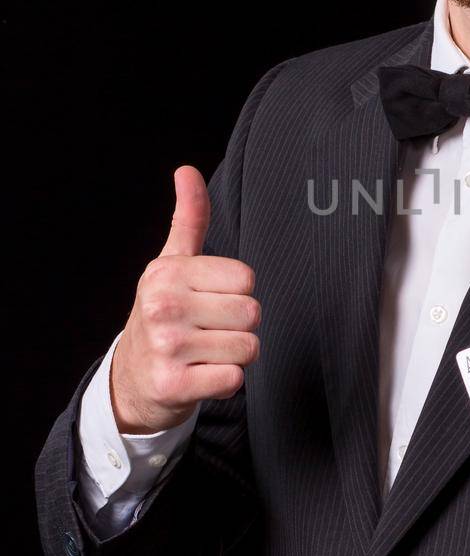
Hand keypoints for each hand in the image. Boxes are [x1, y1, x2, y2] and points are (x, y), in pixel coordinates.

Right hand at [109, 165, 260, 434]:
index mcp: (168, 273)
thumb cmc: (164, 316)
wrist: (132, 380)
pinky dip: (224, 382)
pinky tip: (200, 376)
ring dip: (234, 356)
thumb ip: (188, 218)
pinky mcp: (174, 386)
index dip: (236, 294)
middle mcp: (164, 306)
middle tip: (209, 332)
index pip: (246, 278)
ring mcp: (167, 348)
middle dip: (239, 327)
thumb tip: (187, 170)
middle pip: (251, 313)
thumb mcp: (172, 264)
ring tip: (204, 354)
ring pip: (248, 348)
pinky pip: (234, 380)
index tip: (208, 302)